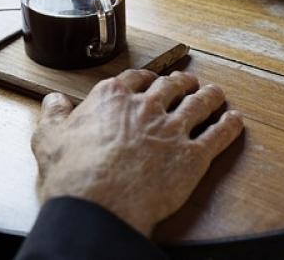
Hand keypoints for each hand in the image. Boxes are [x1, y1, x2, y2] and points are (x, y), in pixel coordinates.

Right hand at [32, 69, 243, 237]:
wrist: (99, 205)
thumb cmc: (73, 175)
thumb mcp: (48, 138)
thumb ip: (53, 115)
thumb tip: (54, 100)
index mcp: (112, 98)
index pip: (135, 79)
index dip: (146, 79)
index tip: (151, 80)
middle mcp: (146, 107)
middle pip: (172, 86)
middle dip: (182, 82)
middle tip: (188, 82)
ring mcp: (172, 130)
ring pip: (200, 104)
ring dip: (211, 96)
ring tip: (216, 93)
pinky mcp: (193, 157)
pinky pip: (218, 135)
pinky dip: (229, 126)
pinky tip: (234, 121)